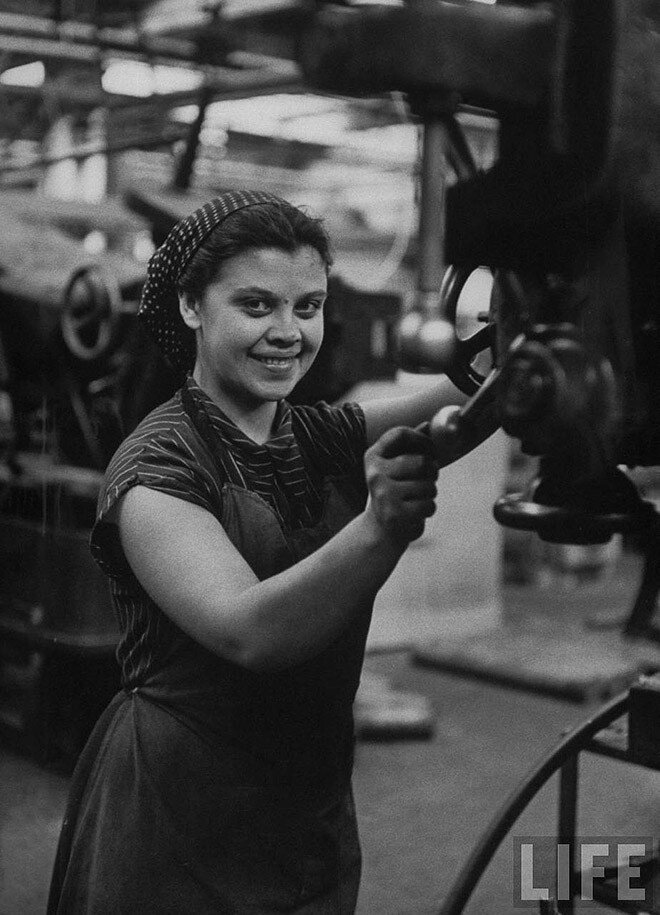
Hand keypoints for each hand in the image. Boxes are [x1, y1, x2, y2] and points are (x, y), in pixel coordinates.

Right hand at [364, 424, 438, 545]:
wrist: (379, 529)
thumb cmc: (394, 492)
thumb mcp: (397, 467)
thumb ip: (411, 446)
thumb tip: (427, 424)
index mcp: (373, 457)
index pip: (400, 434)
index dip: (422, 439)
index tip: (431, 449)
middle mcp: (375, 474)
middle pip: (422, 462)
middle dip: (432, 472)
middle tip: (425, 481)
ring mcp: (384, 494)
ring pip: (428, 486)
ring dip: (430, 494)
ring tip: (415, 500)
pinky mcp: (395, 514)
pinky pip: (428, 505)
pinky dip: (428, 509)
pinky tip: (415, 513)